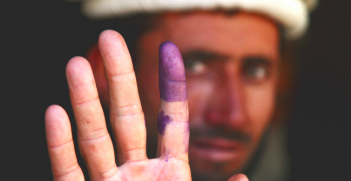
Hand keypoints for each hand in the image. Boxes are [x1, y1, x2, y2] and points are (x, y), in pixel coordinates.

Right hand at [45, 30, 247, 180]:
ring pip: (95, 138)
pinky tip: (54, 114)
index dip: (171, 86)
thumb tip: (241, 178)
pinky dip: (60, 146)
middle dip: (119, 77)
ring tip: (75, 64)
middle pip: (128, 116)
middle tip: (109, 39)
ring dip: (83, 102)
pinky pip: (68, 172)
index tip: (170, 51)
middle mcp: (137, 173)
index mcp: (170, 174)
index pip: (171, 120)